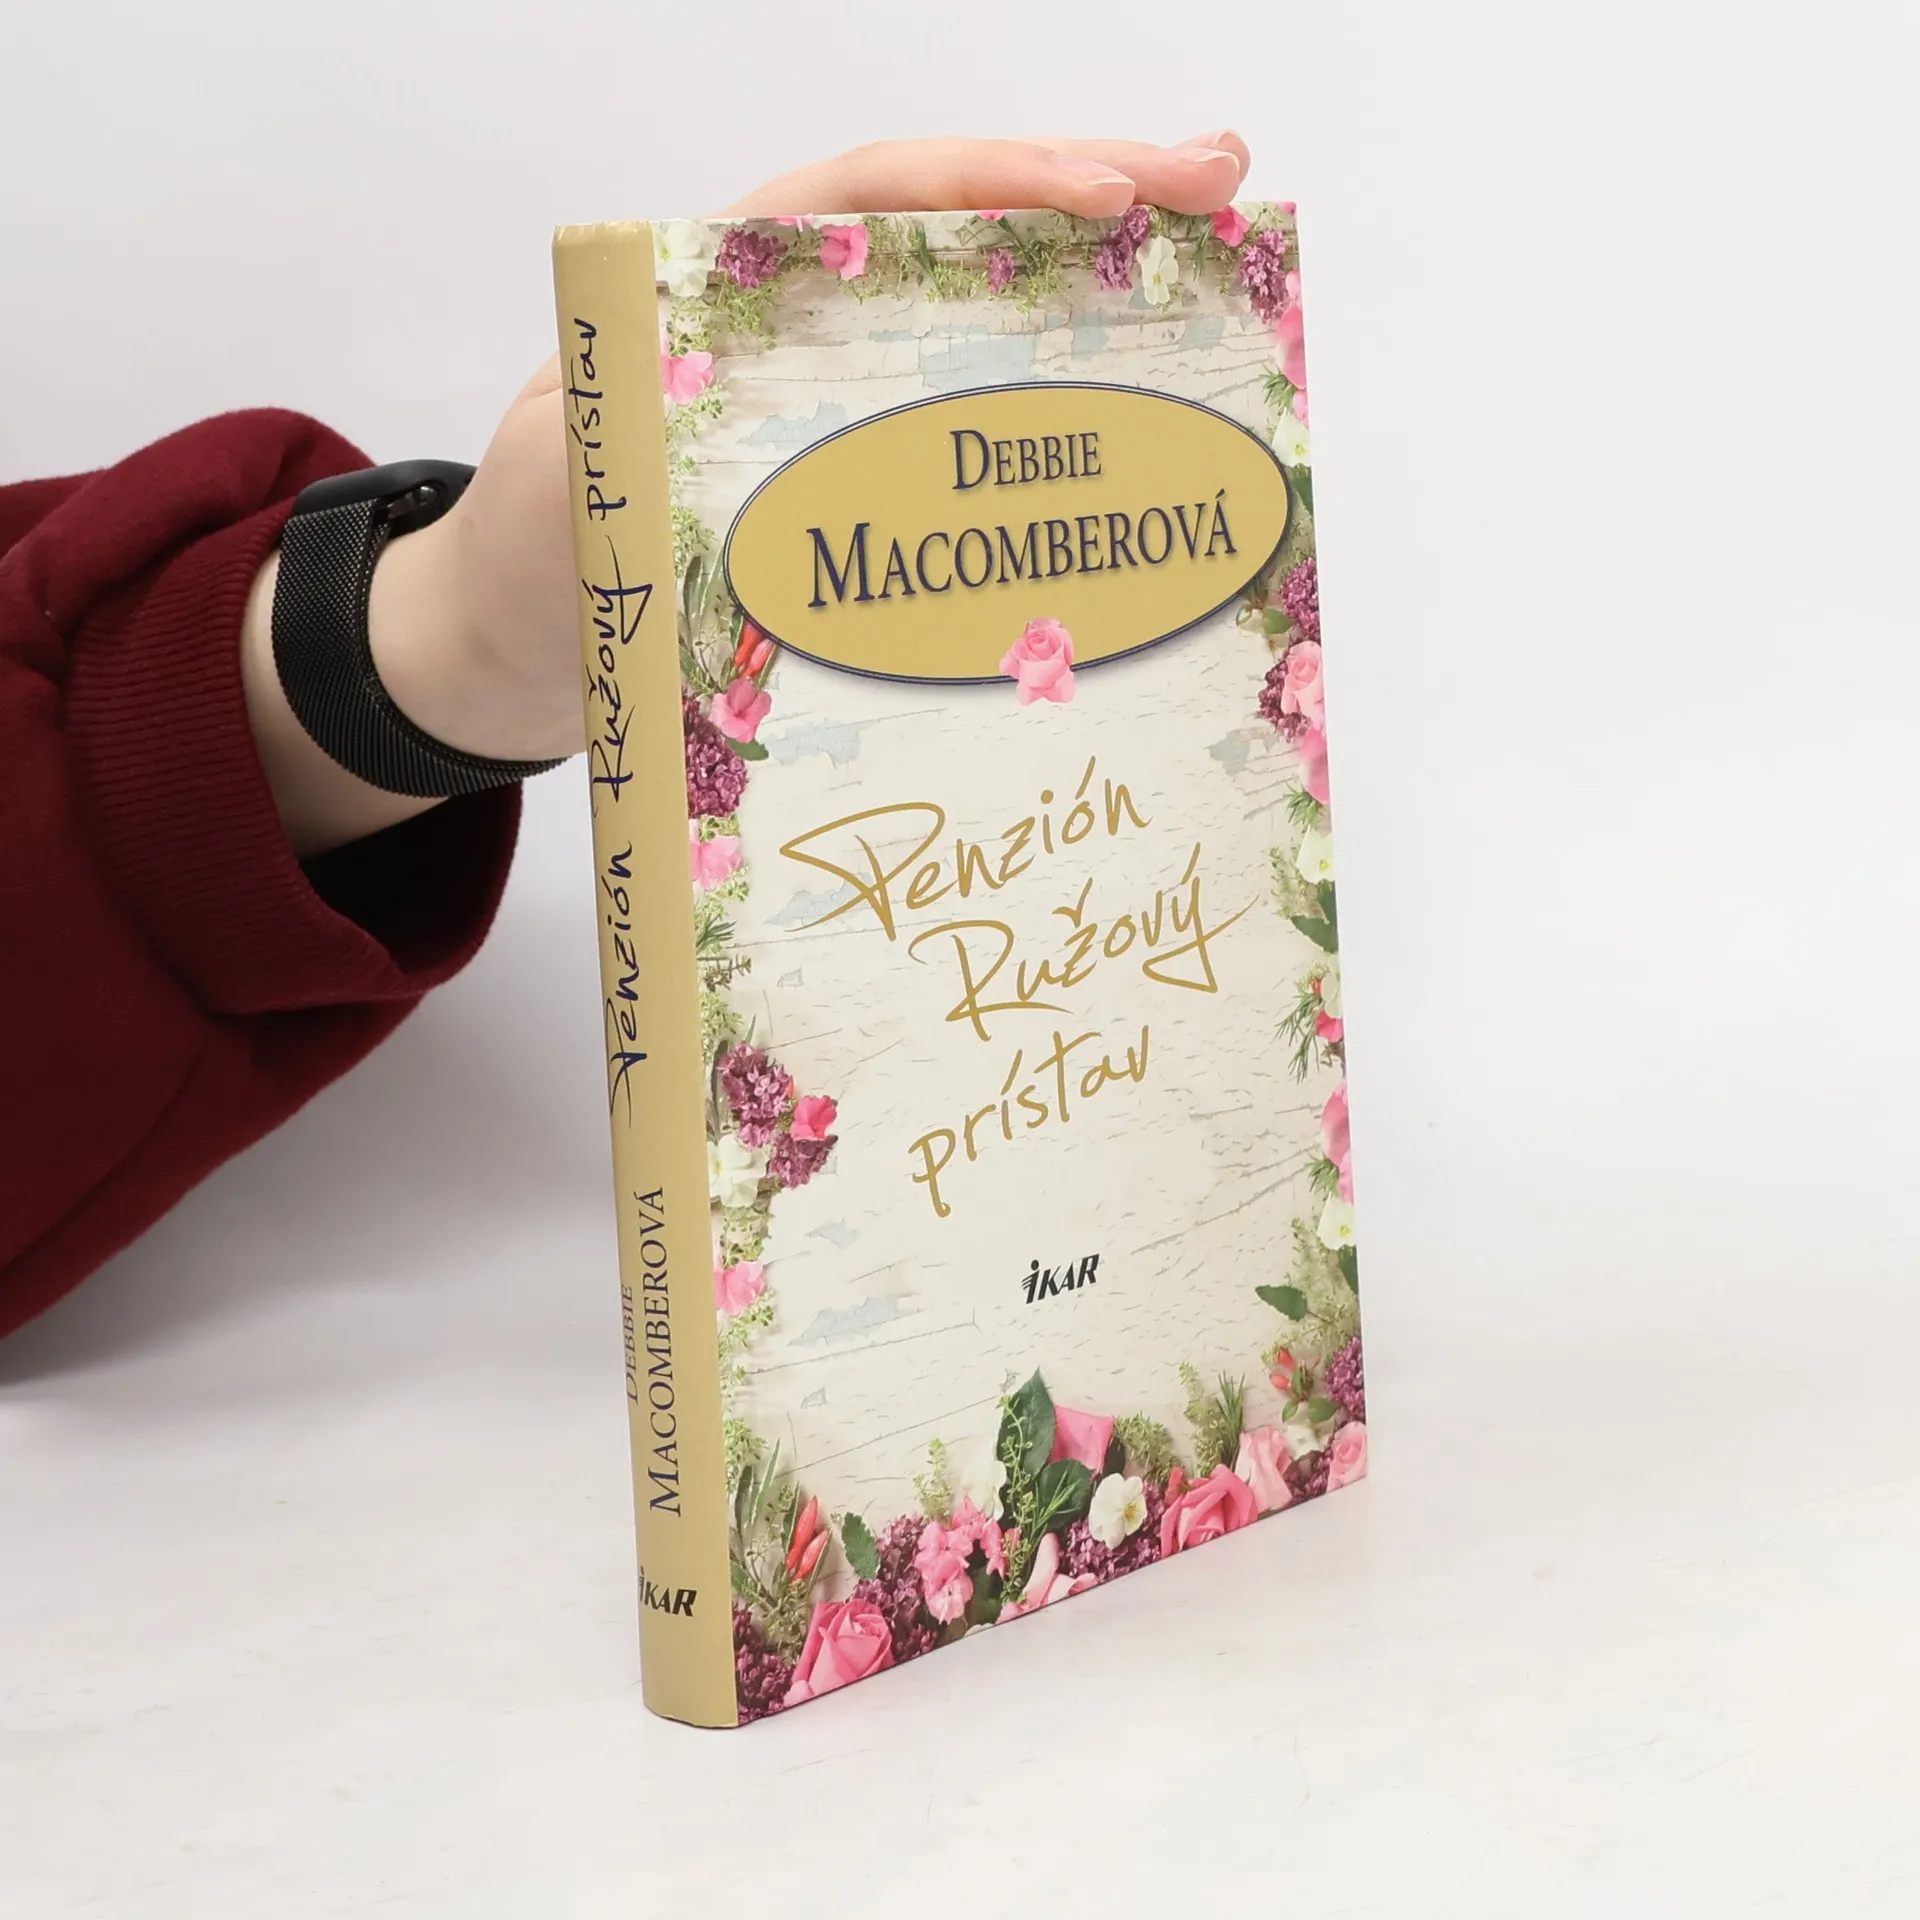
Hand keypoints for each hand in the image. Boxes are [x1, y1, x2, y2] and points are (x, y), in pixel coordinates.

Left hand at [244, 134, 1251, 854]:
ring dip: (1105, 293)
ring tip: (1226, 262)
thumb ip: (601, 439)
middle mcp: (808, 328)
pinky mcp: (877, 483)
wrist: (530, 639)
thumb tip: (676, 413)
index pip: (872, 197)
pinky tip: (1146, 423)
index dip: (992, 183)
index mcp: (730, 291)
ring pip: (991, 323)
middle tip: (1224, 187)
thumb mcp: (555, 488)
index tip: (1104, 191)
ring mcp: (852, 404)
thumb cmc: (542, 549)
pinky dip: (1064, 415)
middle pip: (962, 233)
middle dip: (1094, 196)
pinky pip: (982, 433)